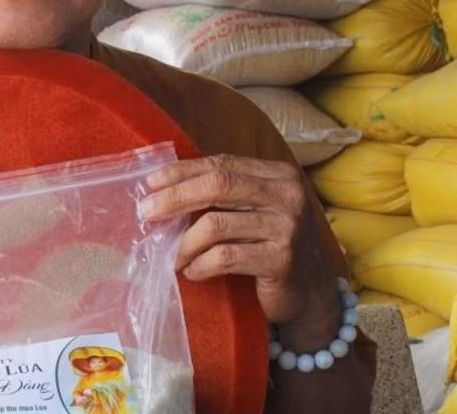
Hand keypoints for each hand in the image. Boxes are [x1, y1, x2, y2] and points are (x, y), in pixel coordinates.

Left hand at [139, 154, 341, 348]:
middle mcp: (287, 195)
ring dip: (184, 243)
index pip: (222, 163)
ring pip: (215, 224)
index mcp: (278, 174)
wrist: (312, 296)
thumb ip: (223, 195)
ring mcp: (287, 227)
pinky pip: (225, 257)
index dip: (182, 171)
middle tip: (146, 212)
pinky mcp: (281, 260)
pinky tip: (193, 272)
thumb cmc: (271, 247)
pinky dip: (200, 265)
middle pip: (218, 185)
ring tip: (173, 256)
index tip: (150, 182)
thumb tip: (162, 189)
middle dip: (175, 197)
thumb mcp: (254, 211)